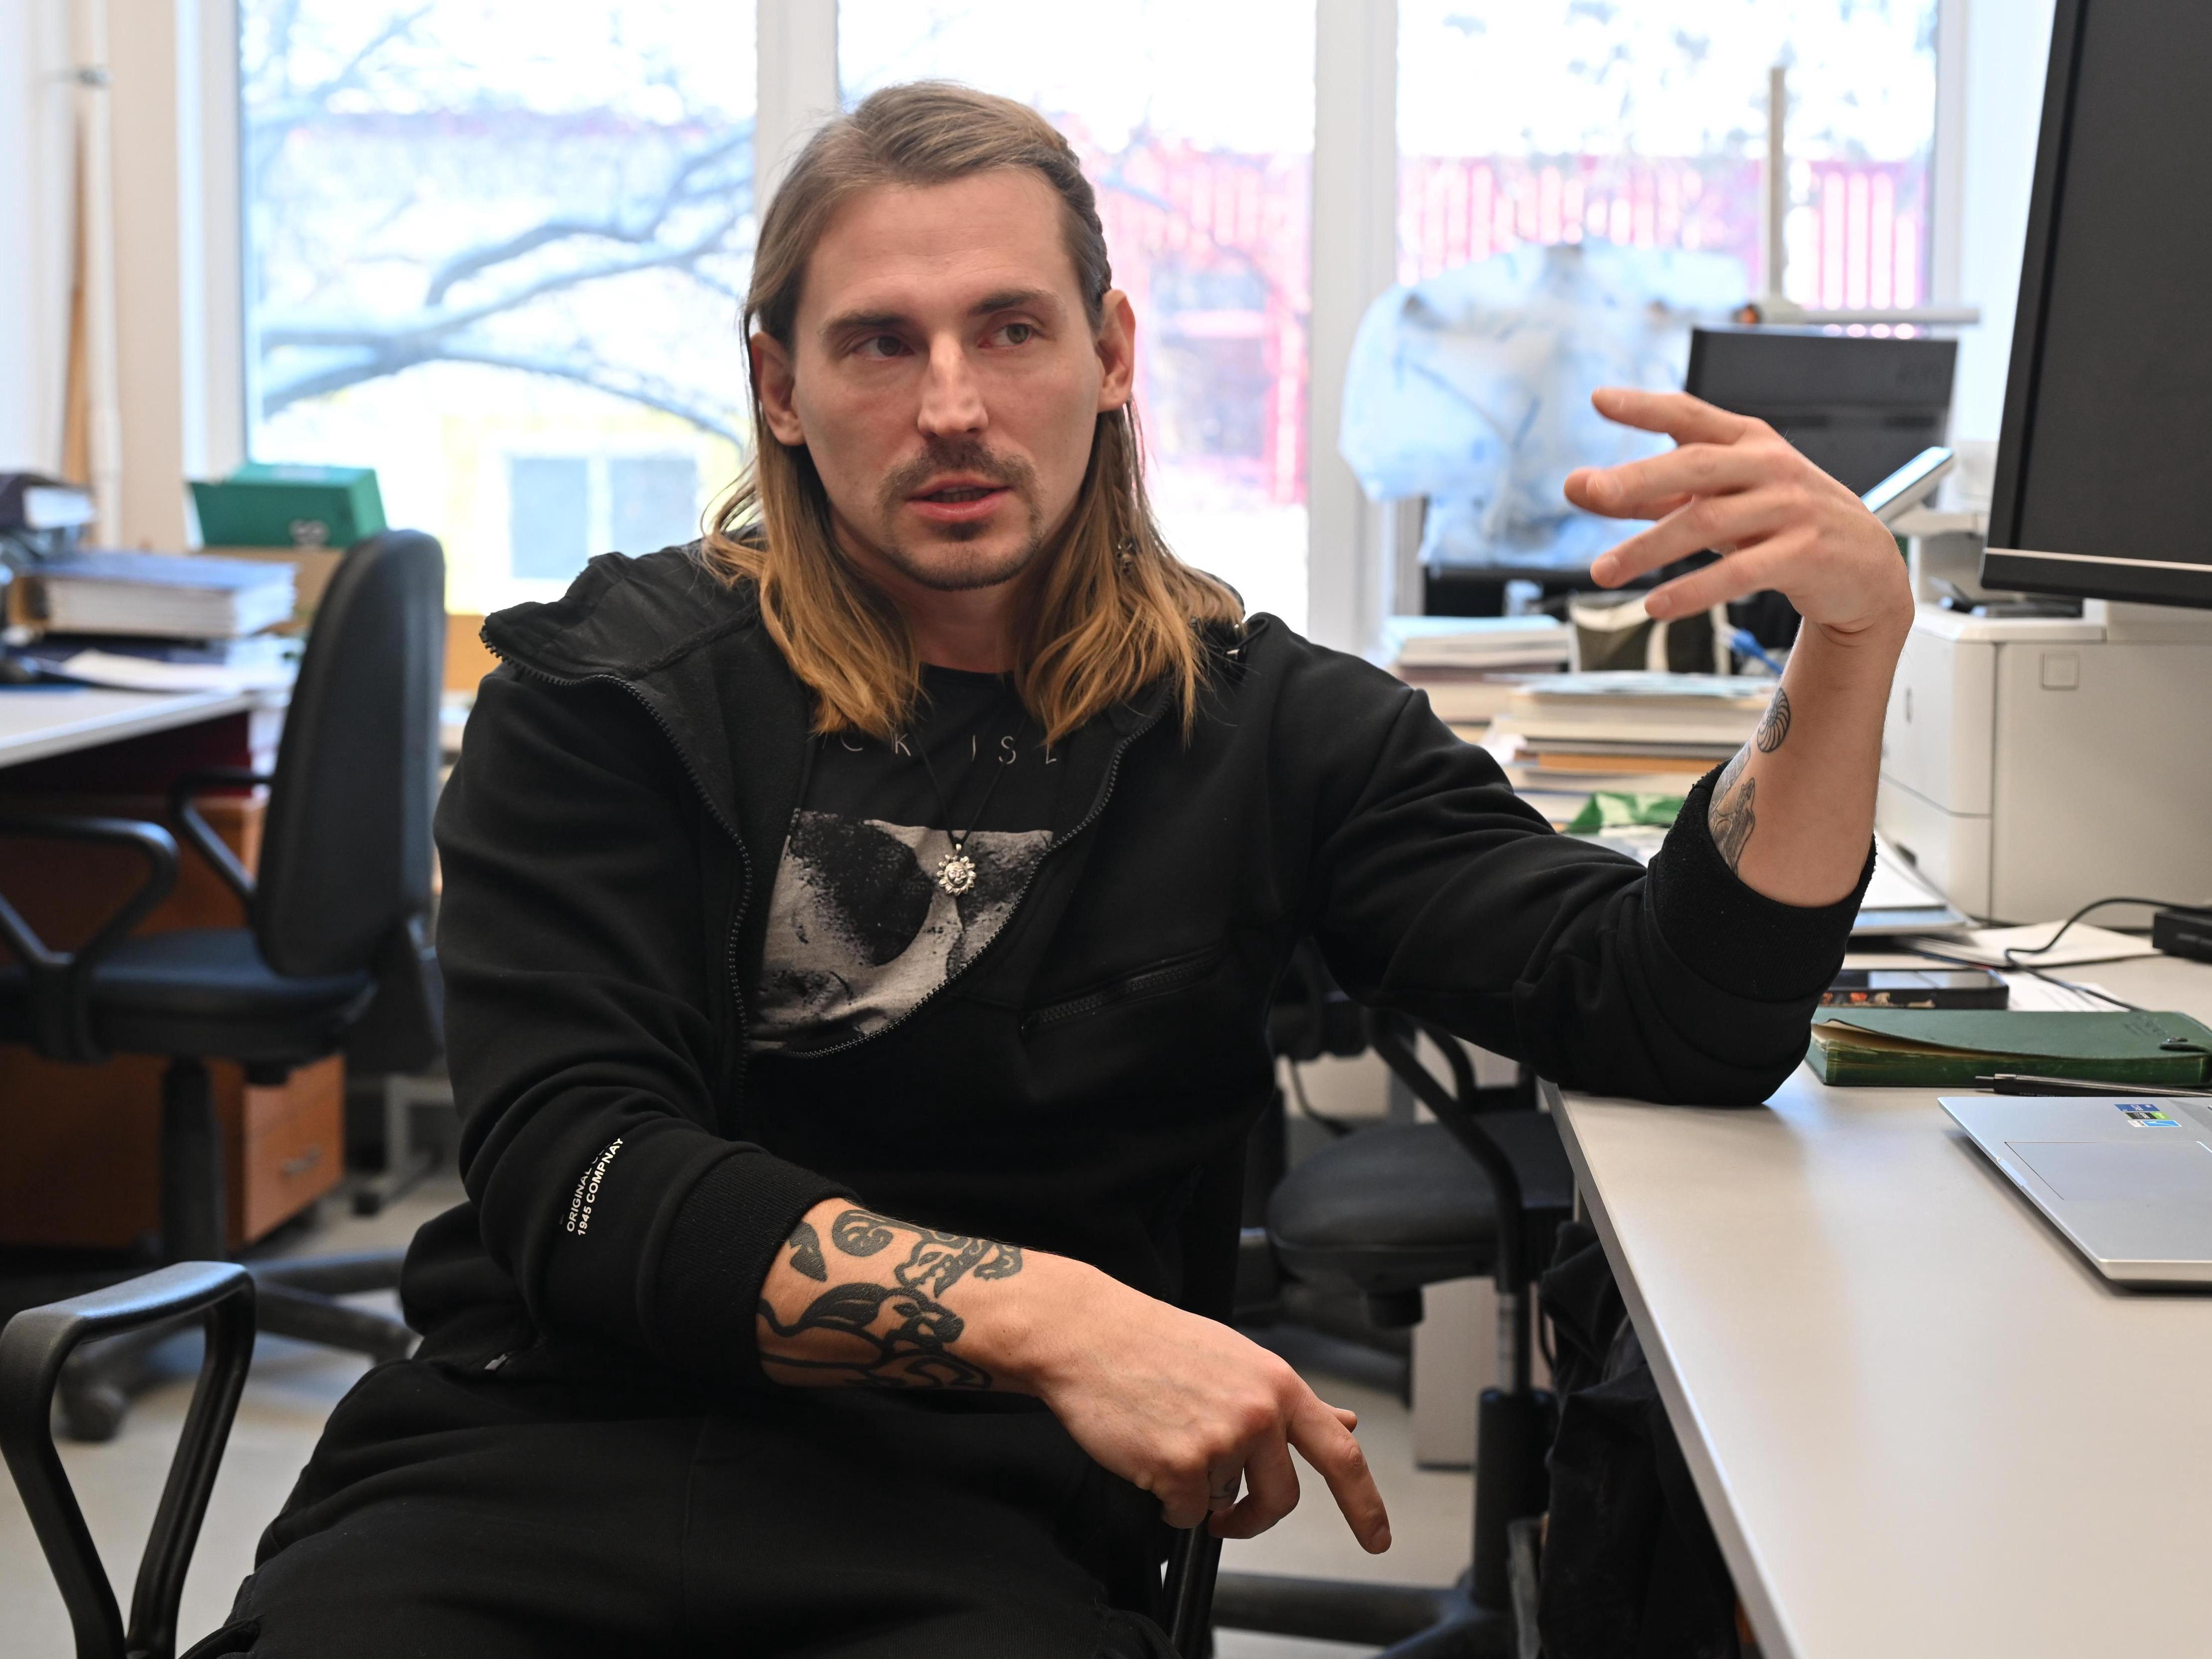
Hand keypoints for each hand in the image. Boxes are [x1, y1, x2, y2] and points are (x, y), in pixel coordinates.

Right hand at [1010, 1259, 1391, 1549]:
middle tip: (1229, 1517)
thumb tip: (1343, 1423)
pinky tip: (1149, 1458)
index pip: (1341, 1454)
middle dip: (1253, 1518)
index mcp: (1278, 1384)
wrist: (1088, 1334)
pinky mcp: (1181, 1466)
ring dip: (1197, 1493)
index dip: (1365, 1504)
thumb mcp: (1238, 1360)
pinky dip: (1166, 1500)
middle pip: (1282, 1499)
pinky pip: (1185, 1515)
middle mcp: (1258, 1412)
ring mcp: (1222, 1440)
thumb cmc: (1155, 1343)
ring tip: (1168, 1445)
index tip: (1375, 1536)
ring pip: (1224, 1503)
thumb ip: (1292, 1401)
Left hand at [1563, 388, 1913, 645]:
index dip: (1646, 406)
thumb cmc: (1776, 523)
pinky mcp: (1804, 554)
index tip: (1600, 399)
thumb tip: (1576, 485)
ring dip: (1650, 548)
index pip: (1691, 414)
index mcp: (1747, 441)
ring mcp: (1790, 508)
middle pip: (1696, 465)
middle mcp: (1769, 466)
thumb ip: (1649, 493)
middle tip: (1590, 489)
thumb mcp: (1716, 499)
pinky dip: (1695, 590)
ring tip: (1602, 571)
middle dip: (1639, 477)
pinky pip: (1740, 572)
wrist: (1863, 567)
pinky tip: (1657, 605)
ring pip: (1709, 522)